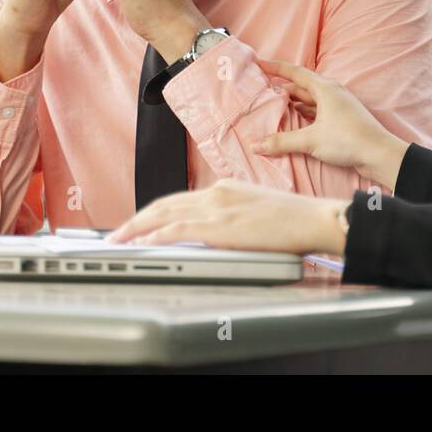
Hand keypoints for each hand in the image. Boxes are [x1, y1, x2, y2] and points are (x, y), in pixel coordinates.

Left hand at [104, 178, 349, 255]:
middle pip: (165, 204)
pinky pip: (178, 229)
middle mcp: (217, 193)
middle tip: (118, 233)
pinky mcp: (220, 225)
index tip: (140, 224)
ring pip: (164, 214)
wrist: (313, 219)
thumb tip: (218, 233)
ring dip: (137, 227)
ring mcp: (217, 207)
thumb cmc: (294, 220)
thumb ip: (233, 217)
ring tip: (119, 239)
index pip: (180, 200)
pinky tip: (144, 243)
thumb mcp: (256, 210)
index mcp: (225, 188)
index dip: (155, 212)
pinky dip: (156, 235)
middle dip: (137, 219)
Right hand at [252, 60, 409, 190]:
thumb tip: (256, 146)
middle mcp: (331, 93)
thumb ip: (282, 141)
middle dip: (281, 88)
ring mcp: (338, 106)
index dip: (275, 67)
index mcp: (325, 88)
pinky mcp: (341, 119)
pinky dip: (303, 114)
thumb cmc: (348, 140)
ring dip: (292, 103)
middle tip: (261, 91)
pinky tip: (295, 122)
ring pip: (309, 100)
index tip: (259, 64)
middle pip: (301, 86)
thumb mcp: (311, 140)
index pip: (294, 72)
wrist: (379, 154)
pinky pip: (317, 112)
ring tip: (273, 107)